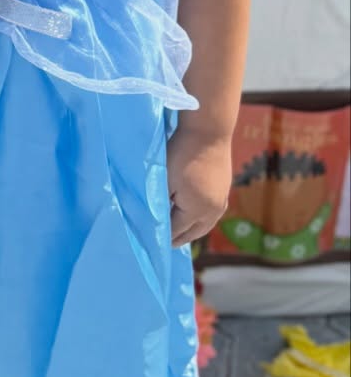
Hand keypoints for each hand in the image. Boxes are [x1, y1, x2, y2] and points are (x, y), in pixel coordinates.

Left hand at [167, 127, 232, 245]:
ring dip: (192, 231)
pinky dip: (201, 220)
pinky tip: (195, 217)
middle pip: (194, 232)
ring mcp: (221, 200)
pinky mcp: (224, 189)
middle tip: (166, 244)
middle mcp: (212, 210)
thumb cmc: (181, 155)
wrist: (208, 132)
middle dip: (180, 238)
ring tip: (181, 234)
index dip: (164, 236)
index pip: (176, 230)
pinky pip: (212, 213)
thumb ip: (161, 202)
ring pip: (205, 224)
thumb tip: (156, 218)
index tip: (153, 242)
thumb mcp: (165, 179)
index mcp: (196, 211)